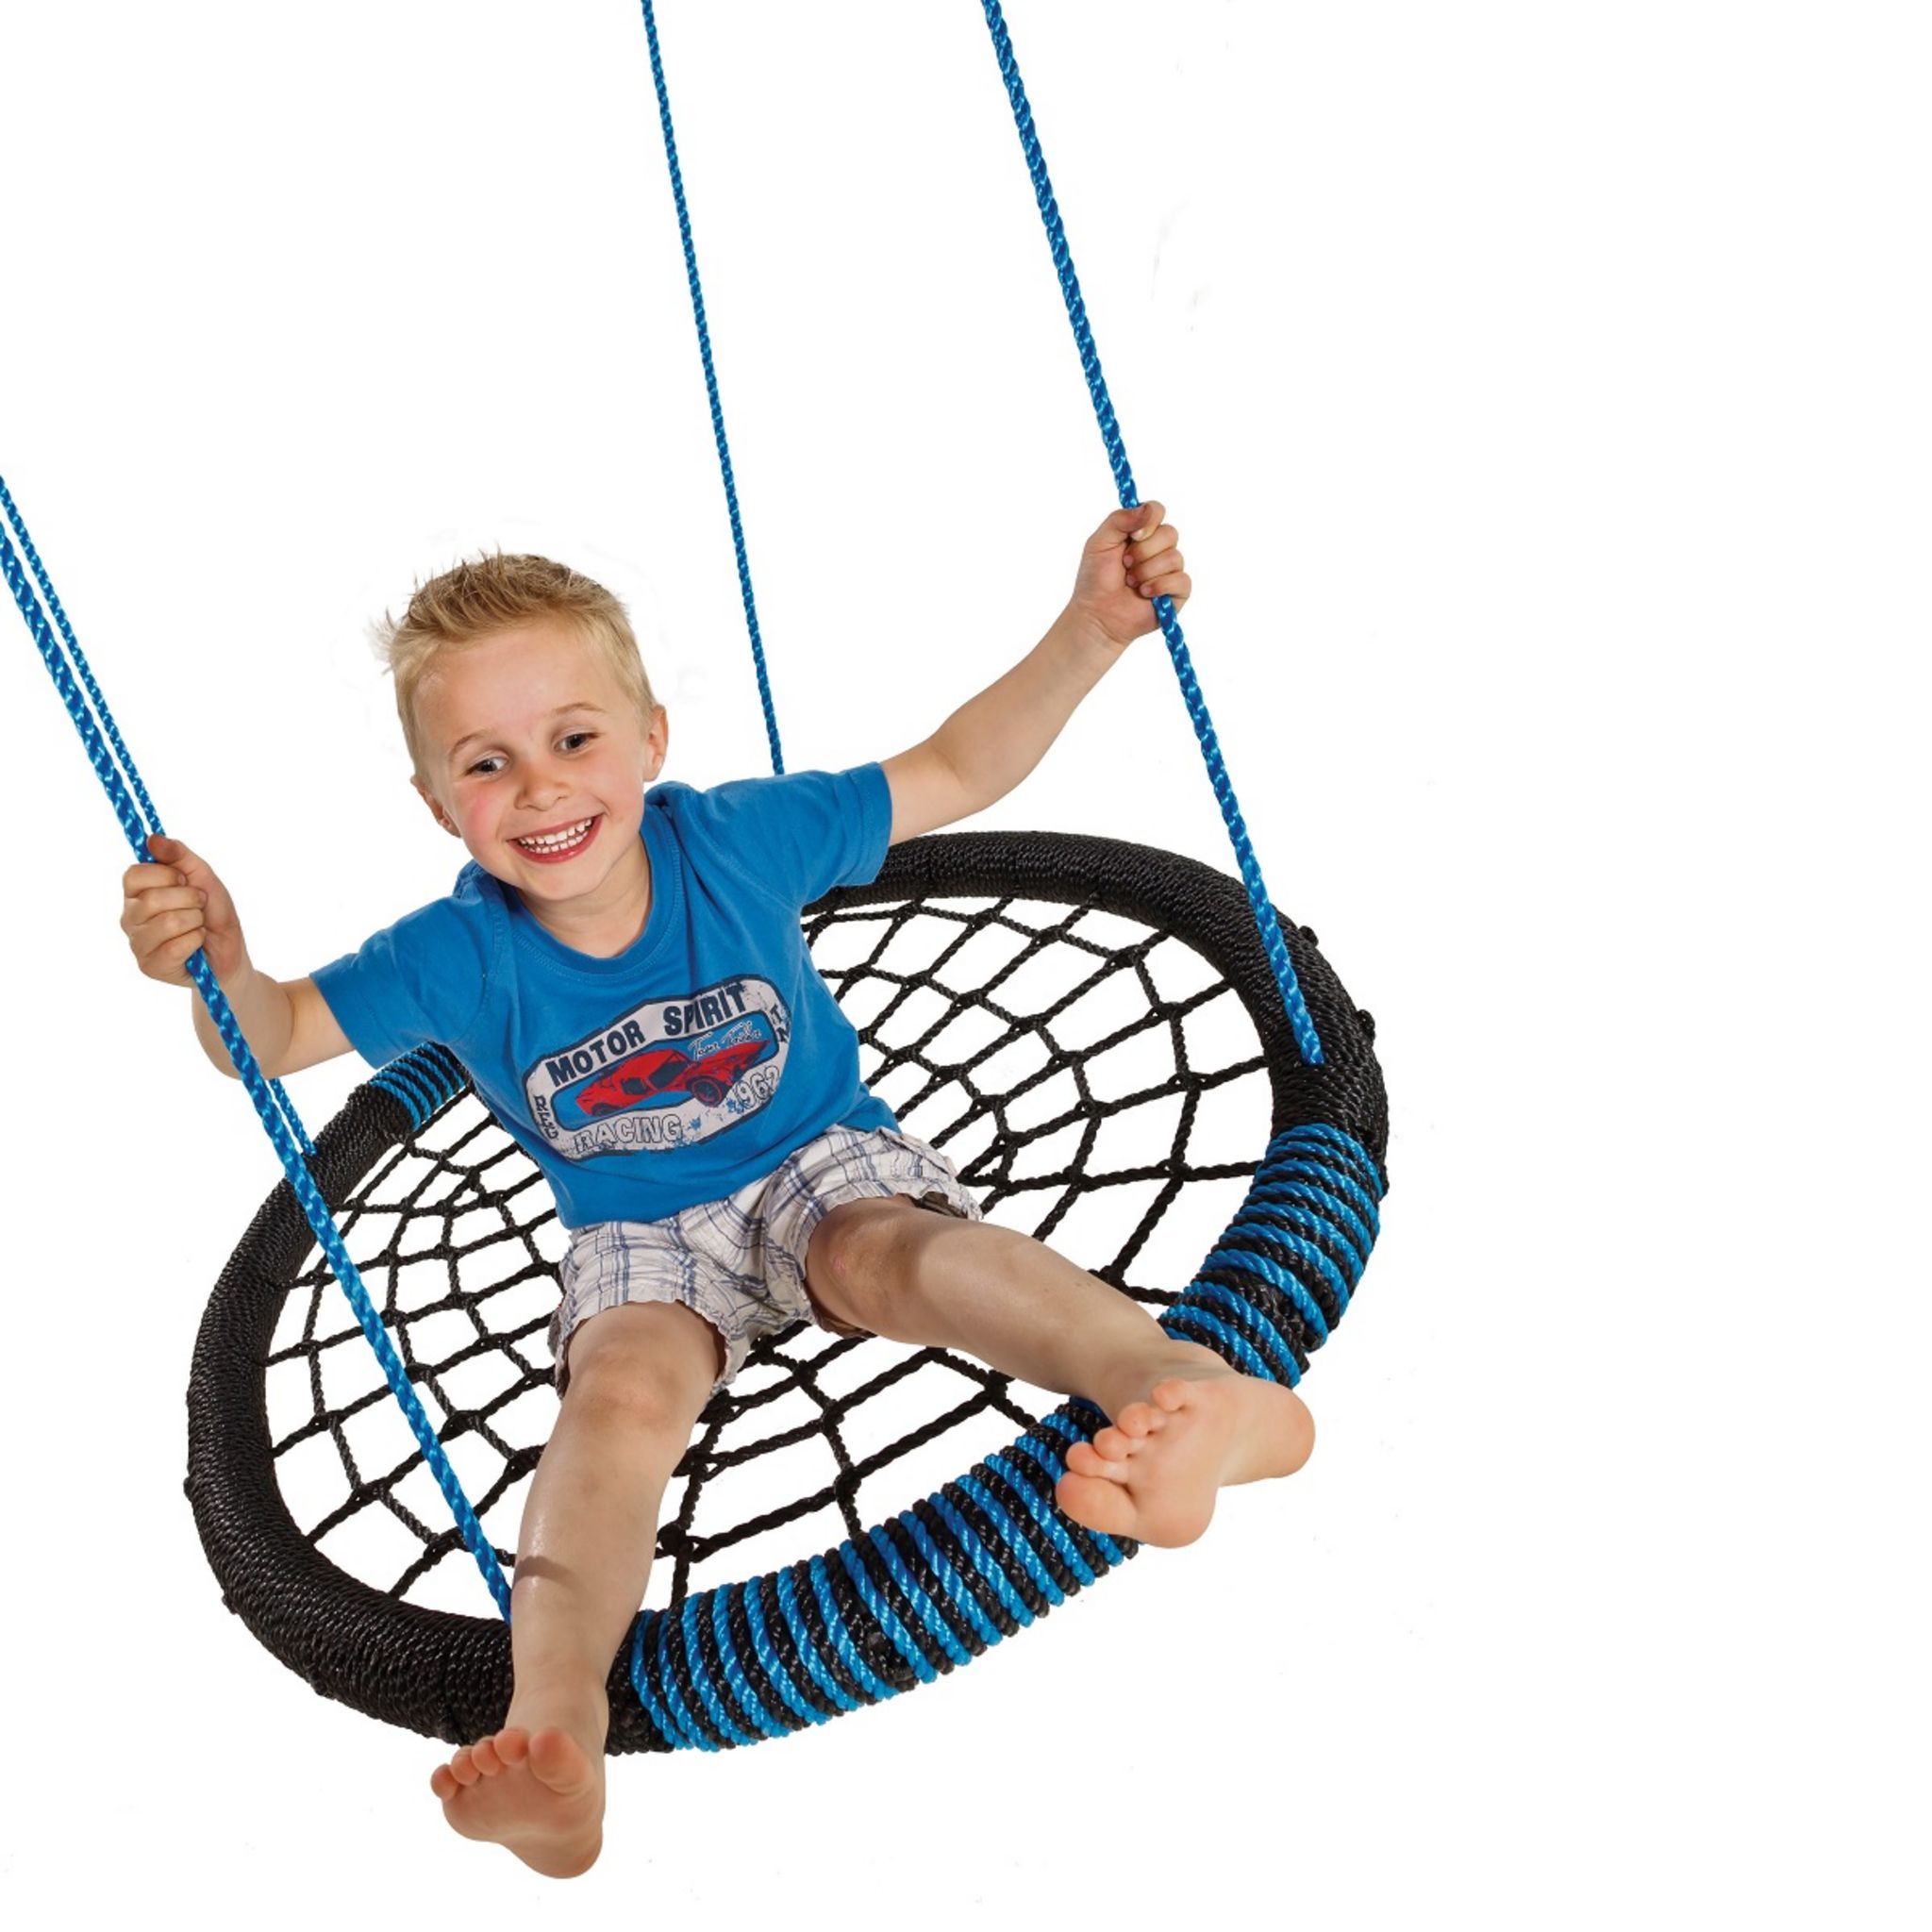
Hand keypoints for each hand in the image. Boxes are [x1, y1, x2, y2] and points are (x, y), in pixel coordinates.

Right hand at [121, 834, 249, 986]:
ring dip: (195, 921)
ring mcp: (137, 943)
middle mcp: (130, 917)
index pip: (134, 875)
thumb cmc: (212, 912)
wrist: (230, 949)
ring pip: (166, 922)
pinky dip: (196, 940)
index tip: (185, 880)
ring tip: (198, 925)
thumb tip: (152, 838)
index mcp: (136, 892)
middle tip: (199, 906)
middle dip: (189, 899)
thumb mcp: (202, 876)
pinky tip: (196, 943)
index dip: (166, 875)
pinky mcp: (150, 966)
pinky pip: (174, 947)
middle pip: (152, 899)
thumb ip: (178, 855)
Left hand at [1068, 501, 1190, 650]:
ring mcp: (1170, 570)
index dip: (1149, 520)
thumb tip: (1148, 510)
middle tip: (1125, 564)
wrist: (1097, 615)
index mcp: (1141, 532)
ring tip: (1131, 583)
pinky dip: (1159, 586)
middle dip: (1143, 551)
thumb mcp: (1099, 542)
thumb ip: (1119, 519)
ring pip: (1174, 557)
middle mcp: (1158, 548)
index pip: (1158, 511)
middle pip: (1170, 533)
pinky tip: (1144, 593)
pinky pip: (1181, 580)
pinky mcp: (1177, 592)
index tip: (1133, 535)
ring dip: (1147, 571)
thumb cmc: (1095, 580)